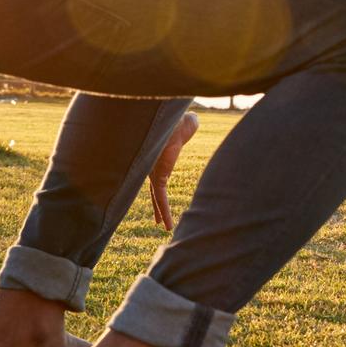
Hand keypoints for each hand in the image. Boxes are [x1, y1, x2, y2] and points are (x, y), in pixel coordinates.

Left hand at [146, 110, 199, 230]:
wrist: (174, 120)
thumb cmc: (180, 118)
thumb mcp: (187, 124)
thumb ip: (190, 126)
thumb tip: (193, 120)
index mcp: (158, 156)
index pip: (157, 175)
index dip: (159, 188)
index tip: (161, 198)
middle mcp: (152, 165)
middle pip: (153, 188)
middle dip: (156, 204)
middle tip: (157, 219)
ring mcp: (152, 171)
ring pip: (156, 196)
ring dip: (161, 212)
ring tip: (166, 228)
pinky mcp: (157, 176)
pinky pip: (160, 197)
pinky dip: (164, 212)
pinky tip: (167, 225)